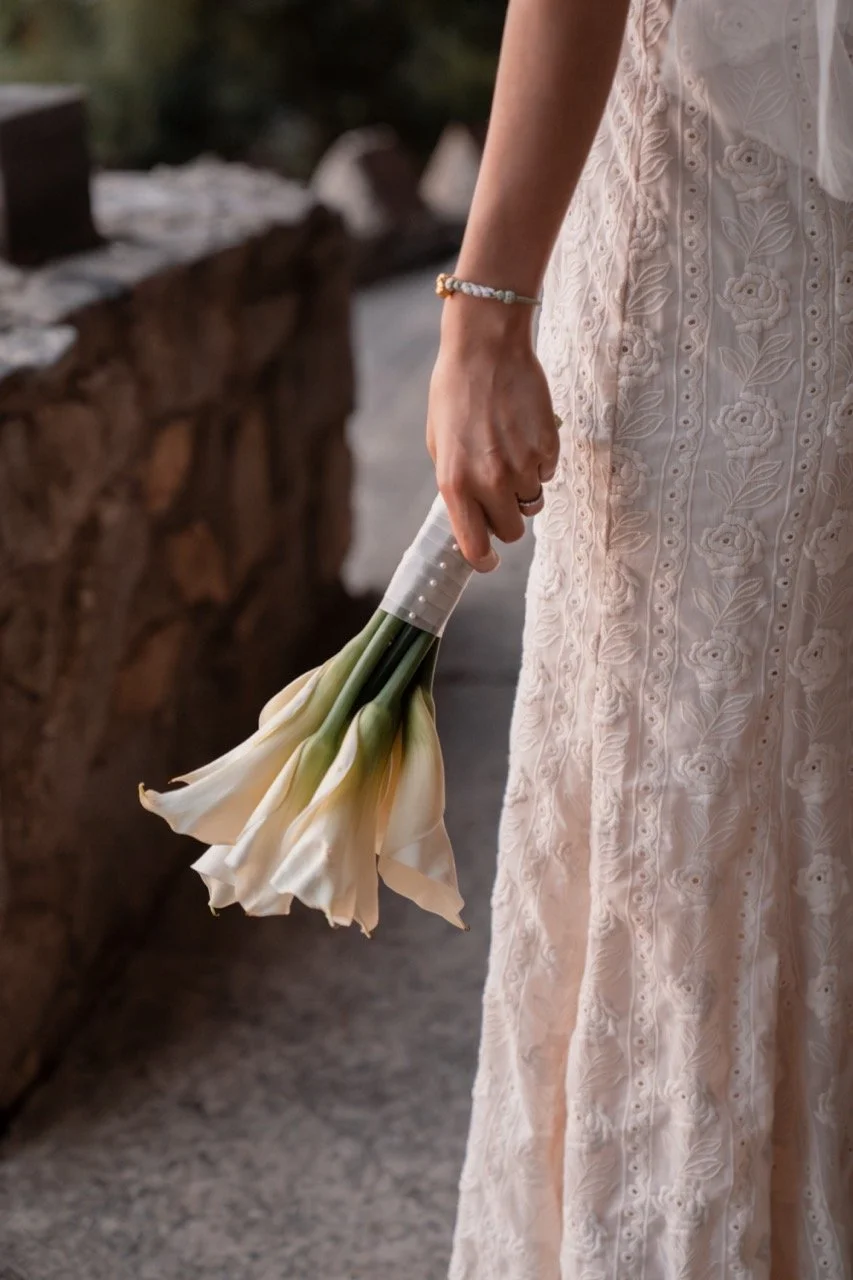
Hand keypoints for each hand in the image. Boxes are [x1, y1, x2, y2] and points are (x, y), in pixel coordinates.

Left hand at [426, 299, 559, 570]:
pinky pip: (547, 474)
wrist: (486, 349)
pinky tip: (523, 433)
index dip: (483, 560)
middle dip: (508, 518)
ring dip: (524, 489)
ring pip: (533, 503)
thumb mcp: (440, 445)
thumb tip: (472, 516)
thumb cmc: (456, 395)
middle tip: (500, 493)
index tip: (488, 560)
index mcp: (454, 483)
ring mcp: (521, 466)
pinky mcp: (547, 449)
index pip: (474, 547)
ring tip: (509, 453)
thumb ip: (456, 485)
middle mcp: (489, 481)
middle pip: (513, 530)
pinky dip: (538, 463)